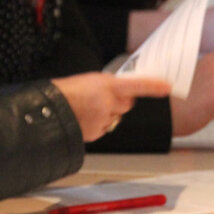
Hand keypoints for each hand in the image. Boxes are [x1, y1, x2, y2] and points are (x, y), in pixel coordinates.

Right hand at [52, 73, 170, 140]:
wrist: (46, 110)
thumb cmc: (63, 93)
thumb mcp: (87, 81)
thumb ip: (106, 87)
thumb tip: (116, 94)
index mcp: (106, 84)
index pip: (136, 85)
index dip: (153, 86)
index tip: (167, 87)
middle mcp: (108, 102)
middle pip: (126, 104)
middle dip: (120, 102)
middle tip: (103, 98)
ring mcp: (103, 119)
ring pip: (114, 118)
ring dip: (106, 114)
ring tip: (86, 109)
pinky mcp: (96, 132)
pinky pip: (104, 128)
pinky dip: (97, 125)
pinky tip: (83, 119)